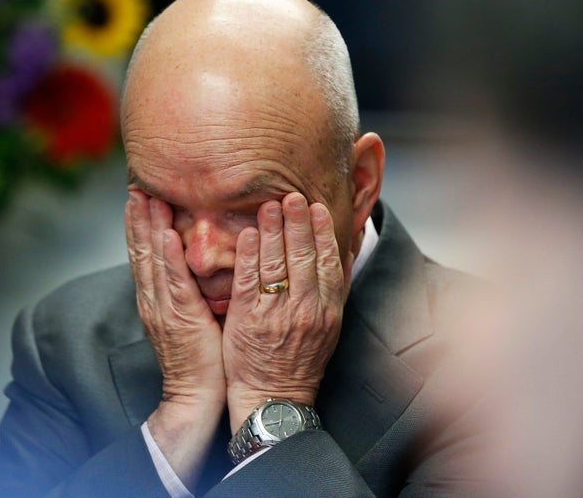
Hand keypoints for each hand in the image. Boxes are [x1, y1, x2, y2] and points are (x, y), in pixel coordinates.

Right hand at [125, 190, 224, 485]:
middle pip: (141, 251)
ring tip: (144, 197)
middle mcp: (153, 299)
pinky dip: (166, 255)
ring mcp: (162, 307)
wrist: (193, 396)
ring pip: (151, 259)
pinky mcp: (179, 317)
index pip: (144, 255)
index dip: (139, 226)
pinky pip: (171, 280)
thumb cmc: (200, 359)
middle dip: (138, 218)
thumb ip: (188, 292)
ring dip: (147, 226)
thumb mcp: (189, 319)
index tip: (138, 198)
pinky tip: (165, 233)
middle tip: (136, 187)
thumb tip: (197, 267)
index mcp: (156, 300)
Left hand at [222, 192, 352, 431]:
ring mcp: (276, 314)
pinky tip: (248, 234)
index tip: (318, 208)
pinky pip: (249, 282)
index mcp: (327, 310)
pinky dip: (249, 256)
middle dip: (298, 223)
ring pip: (276, 265)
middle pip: (303, 258)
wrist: (274, 397)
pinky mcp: (249, 320)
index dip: (323, 232)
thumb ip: (335, 288)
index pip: (328, 263)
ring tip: (270, 205)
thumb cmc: (300, 360)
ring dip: (273, 232)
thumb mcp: (330, 325)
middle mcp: (305, 310)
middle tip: (293, 195)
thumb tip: (345, 249)